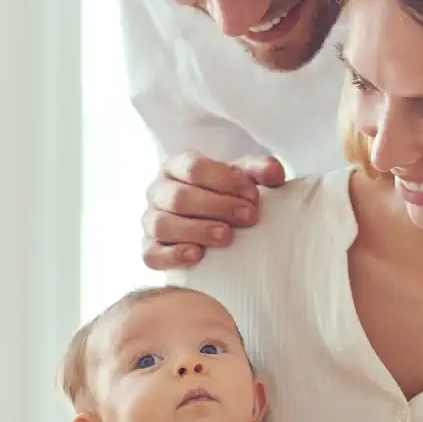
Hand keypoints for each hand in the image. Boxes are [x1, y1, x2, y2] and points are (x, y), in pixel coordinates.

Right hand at [141, 152, 285, 269]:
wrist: (212, 219)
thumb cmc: (226, 193)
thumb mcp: (243, 176)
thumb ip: (260, 169)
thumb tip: (274, 173)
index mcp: (177, 165)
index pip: (194, 167)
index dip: (225, 181)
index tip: (253, 195)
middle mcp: (159, 190)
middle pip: (179, 197)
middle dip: (217, 207)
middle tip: (248, 217)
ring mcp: (150, 220)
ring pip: (162, 225)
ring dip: (197, 231)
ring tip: (226, 237)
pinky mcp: (148, 248)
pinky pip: (150, 254)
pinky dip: (172, 255)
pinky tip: (197, 256)